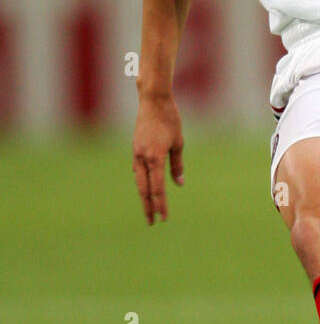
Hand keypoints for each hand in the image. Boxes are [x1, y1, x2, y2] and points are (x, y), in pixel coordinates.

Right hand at [132, 91, 183, 224]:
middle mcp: (143, 158)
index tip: (163, 218)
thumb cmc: (170, 119)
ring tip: (148, 208)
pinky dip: (141, 181)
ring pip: (139, 180)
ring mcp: (136, 153)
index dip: (160, 205)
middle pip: (144, 189)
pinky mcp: (135, 148)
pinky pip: (137, 170)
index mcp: (155, 158)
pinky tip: (144, 187)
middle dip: (148, 207)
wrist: (153, 100)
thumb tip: (179, 184)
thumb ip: (177, 165)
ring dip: (144, 195)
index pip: (158, 188)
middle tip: (151, 223)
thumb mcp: (178, 143)